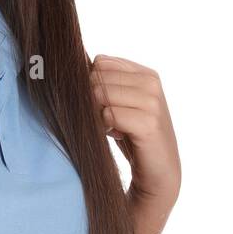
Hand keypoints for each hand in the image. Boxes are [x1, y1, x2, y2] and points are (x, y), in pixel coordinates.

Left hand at [89, 54, 180, 205]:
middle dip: (94, 100)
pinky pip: (109, 115)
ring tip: (113, 128)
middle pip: (97, 77)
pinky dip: (105, 128)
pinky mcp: (149, 123)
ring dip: (99, 115)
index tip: (104, 105)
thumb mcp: (121, 104)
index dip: (92, 84)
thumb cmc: (133, 136)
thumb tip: (75, 63)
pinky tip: (117, 135)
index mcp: (146, 73)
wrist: (158, 172)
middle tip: (107, 121)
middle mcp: (151, 82)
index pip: (101, 62)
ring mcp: (152, 101)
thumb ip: (105, 83)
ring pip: (101, 94)